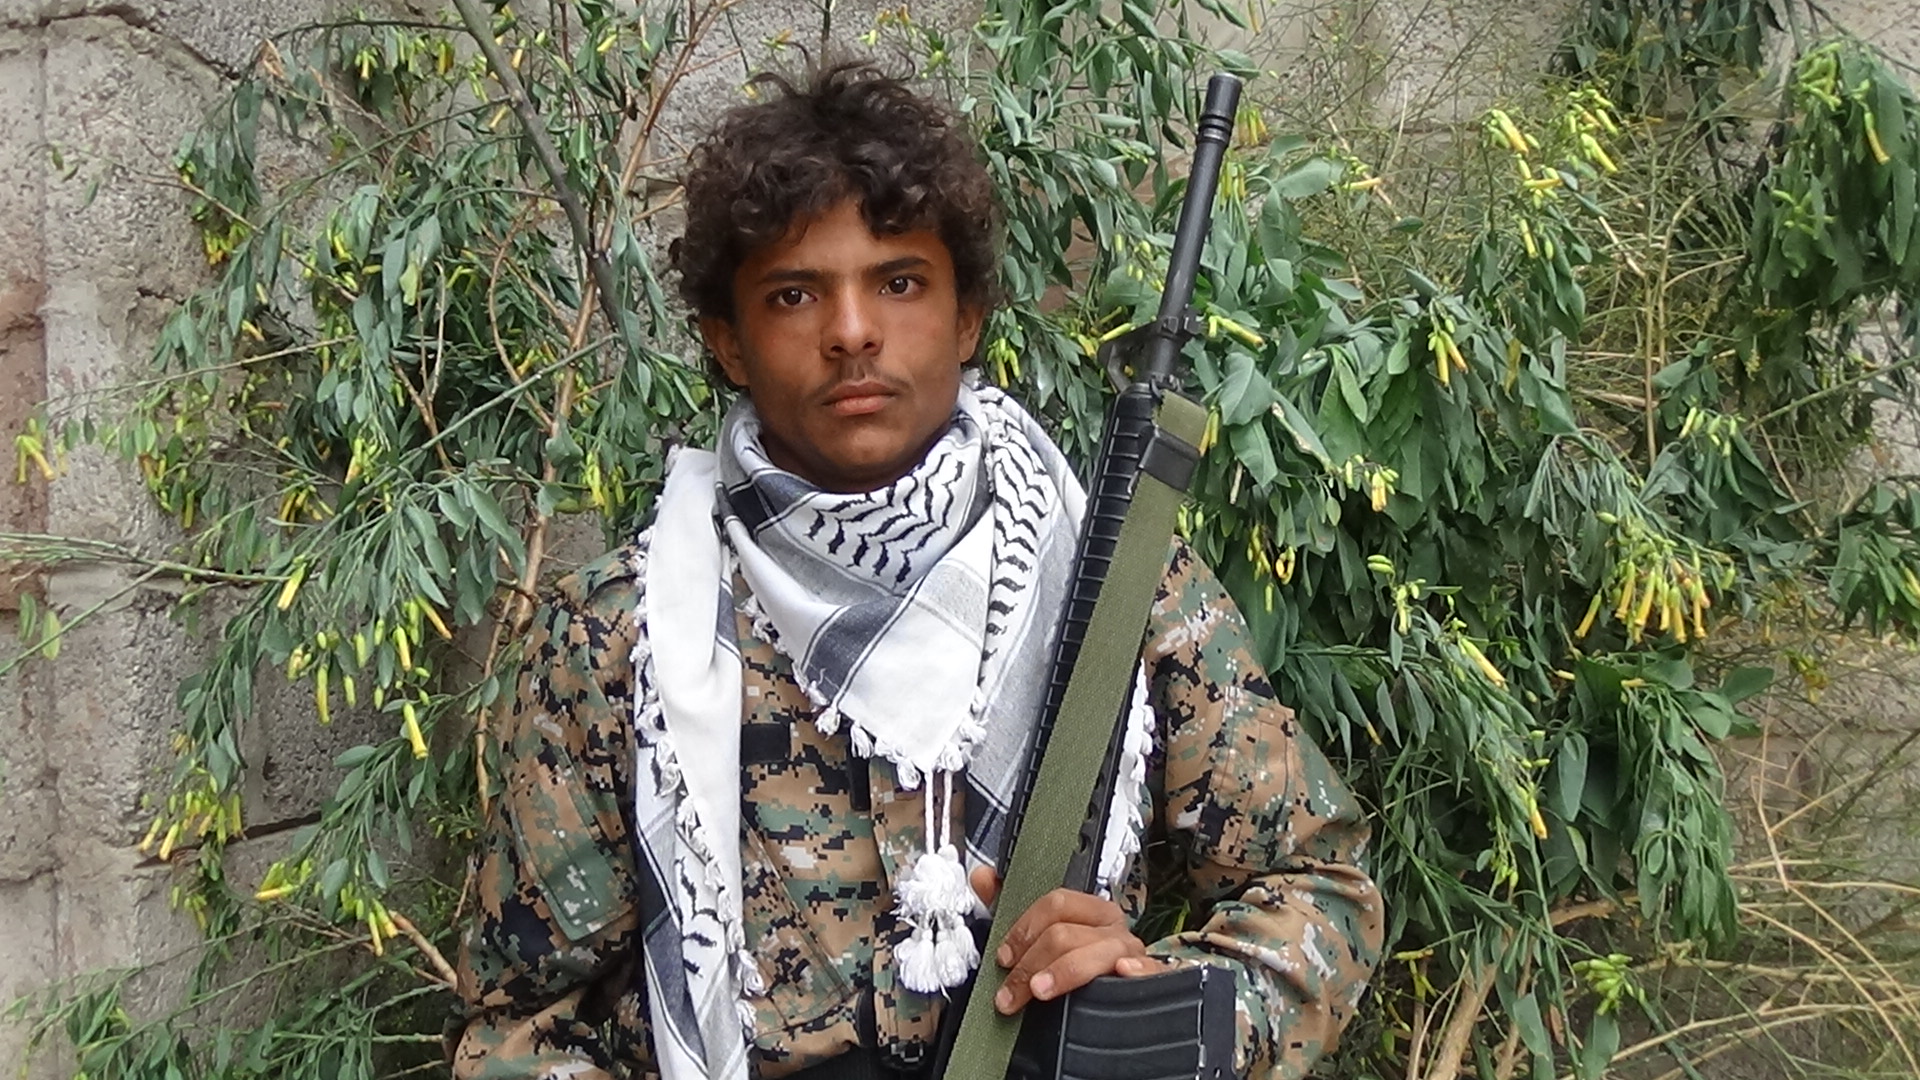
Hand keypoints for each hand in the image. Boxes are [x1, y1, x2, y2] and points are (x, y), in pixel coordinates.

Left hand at [969, 866, 1170, 1014]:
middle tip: (1010, 994)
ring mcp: (1132, 952)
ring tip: (1038, 992)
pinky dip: (1138, 969)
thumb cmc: (1070, 969)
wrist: (1112, 1011)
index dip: (1024, 929)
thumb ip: (1008, 908)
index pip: (1056, 903)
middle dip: (1031, 964)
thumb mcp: (1037, 939)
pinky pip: (1150, 968)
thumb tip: (982, 876)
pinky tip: (1123, 973)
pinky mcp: (1151, 978)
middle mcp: (1112, 927)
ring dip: (1063, 973)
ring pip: (1097, 952)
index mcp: (1090, 911)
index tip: (1003, 958)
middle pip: (1067, 932)